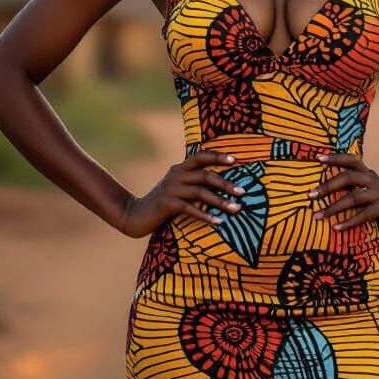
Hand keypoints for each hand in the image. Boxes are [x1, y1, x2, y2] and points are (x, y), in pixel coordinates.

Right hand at [118, 149, 245, 238]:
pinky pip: (190, 209)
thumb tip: (219, 183)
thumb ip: (192, 181)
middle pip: (205, 175)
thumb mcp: (177, 187)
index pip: (200, 157)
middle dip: (225, 184)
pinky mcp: (166, 204)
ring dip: (220, 201)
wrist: (135, 214)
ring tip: (236, 209)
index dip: (217, 156)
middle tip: (242, 191)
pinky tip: (217, 221)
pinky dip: (205, 215)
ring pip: (200, 192)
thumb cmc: (163, 202)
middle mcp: (175, 175)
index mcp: (179, 168)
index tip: (235, 159)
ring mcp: (170, 189)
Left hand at [308, 152, 378, 244]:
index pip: (351, 159)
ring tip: (317, 216)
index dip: (336, 157)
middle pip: (348, 177)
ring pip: (353, 197)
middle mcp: (373, 180)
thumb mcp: (366, 195)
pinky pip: (363, 214)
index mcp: (367, 174)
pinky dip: (348, 221)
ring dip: (333, 207)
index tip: (317, 158)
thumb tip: (322, 190)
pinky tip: (336, 228)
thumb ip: (351, 189)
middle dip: (327, 186)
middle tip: (310, 195)